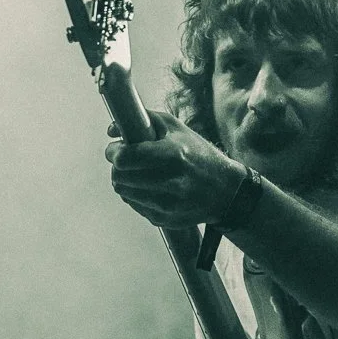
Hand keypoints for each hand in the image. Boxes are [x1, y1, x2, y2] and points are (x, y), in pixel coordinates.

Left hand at [106, 110, 246, 228]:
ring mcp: (166, 204)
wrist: (226, 191)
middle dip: (117, 167)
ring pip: (123, 192)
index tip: (116, 148)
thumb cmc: (199, 155)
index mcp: (173, 155)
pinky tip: (150, 187)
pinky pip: (134, 205)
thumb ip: (145, 120)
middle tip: (125, 161)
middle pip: (119, 177)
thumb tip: (111, 130)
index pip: (124, 158)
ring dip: (125, 181)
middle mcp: (170, 182)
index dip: (114, 152)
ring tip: (137, 173)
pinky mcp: (163, 219)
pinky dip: (136, 194)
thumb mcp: (177, 129)